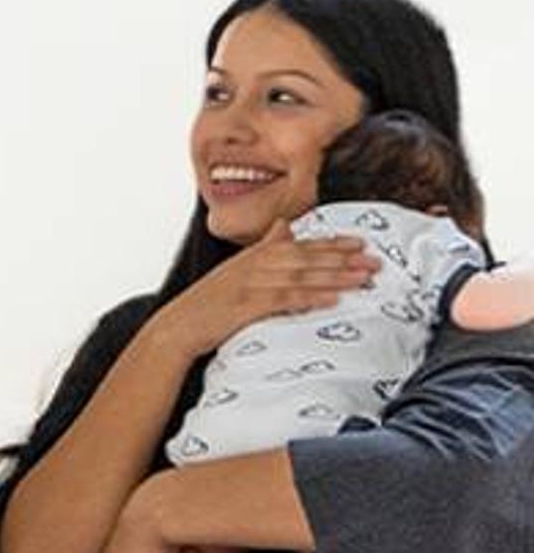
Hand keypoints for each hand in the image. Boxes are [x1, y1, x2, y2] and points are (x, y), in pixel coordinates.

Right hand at [156, 223, 380, 363]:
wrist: (177, 327)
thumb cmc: (206, 303)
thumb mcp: (234, 268)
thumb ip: (263, 246)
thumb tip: (284, 225)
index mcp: (253, 257)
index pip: (299, 245)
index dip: (331, 244)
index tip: (360, 242)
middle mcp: (253, 266)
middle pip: (306, 258)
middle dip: (343, 259)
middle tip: (375, 260)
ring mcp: (249, 285)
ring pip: (300, 277)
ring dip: (335, 277)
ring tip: (363, 279)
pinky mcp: (245, 306)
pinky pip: (284, 300)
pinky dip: (309, 298)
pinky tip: (331, 299)